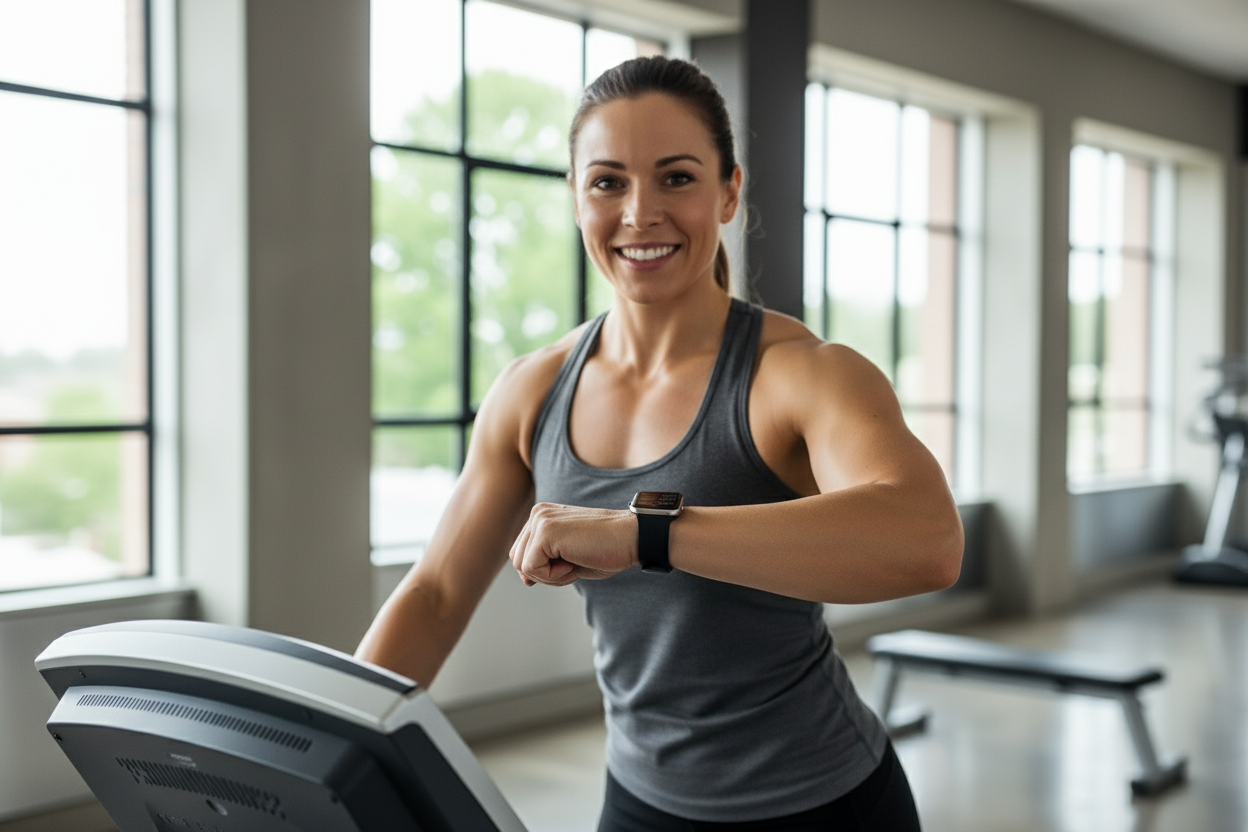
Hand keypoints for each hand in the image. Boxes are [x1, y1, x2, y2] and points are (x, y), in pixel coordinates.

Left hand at [509, 503, 636, 586]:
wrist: (632, 538)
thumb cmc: (606, 549)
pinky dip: (554, 576)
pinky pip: (531, 568)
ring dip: (550, 576)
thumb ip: (543, 563)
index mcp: (542, 516)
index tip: (570, 563)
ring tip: (574, 562)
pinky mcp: (545, 531)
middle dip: (545, 573)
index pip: (522, 553)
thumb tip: (524, 580)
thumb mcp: (568, 558)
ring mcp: (540, 520)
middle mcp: (538, 514)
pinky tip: (574, 562)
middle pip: (517, 560)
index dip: (543, 569)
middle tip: (573, 564)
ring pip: (522, 566)